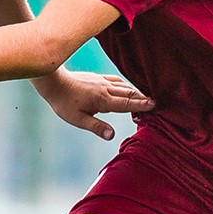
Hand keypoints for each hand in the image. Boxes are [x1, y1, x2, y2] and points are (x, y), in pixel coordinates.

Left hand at [34, 70, 152, 139]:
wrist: (55, 83)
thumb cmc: (64, 104)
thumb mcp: (78, 120)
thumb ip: (96, 127)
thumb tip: (112, 136)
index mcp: (102, 101)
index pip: (126, 103)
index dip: (141, 105)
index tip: (155, 106)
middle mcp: (106, 89)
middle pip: (129, 93)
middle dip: (143, 98)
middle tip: (157, 104)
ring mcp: (103, 82)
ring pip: (125, 86)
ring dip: (137, 91)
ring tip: (147, 97)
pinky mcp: (99, 78)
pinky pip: (118, 80)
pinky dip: (127, 85)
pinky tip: (129, 88)